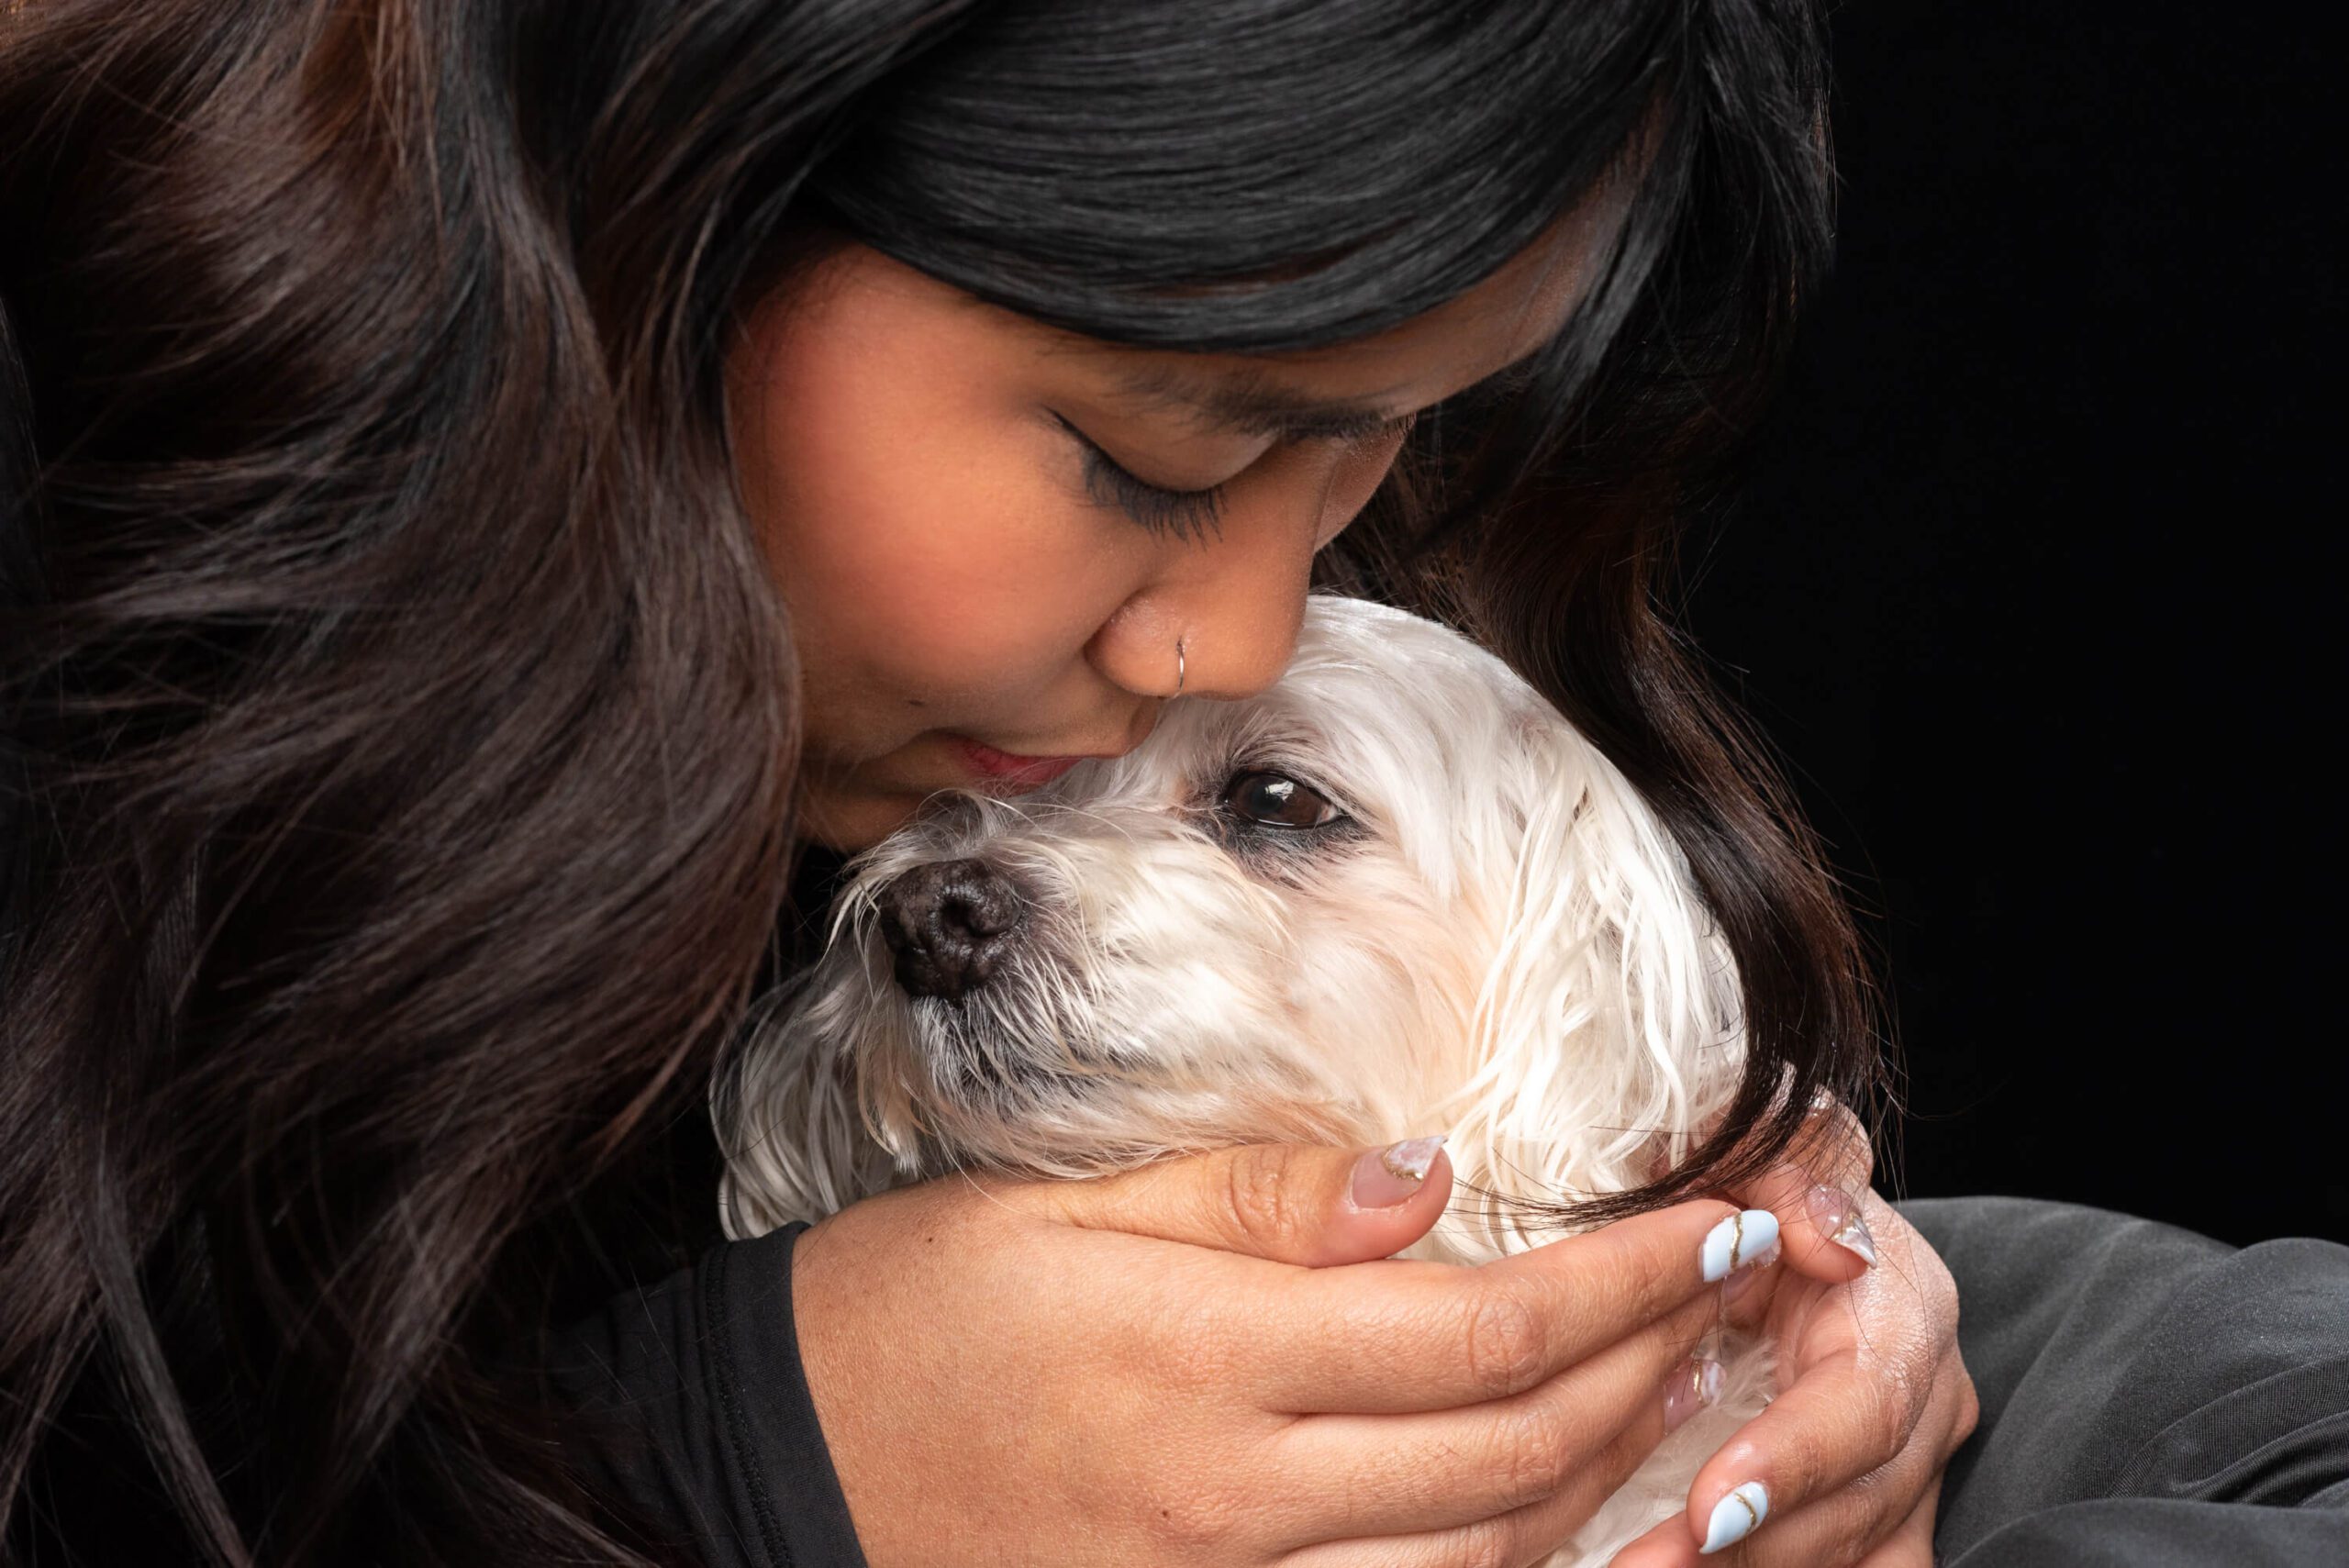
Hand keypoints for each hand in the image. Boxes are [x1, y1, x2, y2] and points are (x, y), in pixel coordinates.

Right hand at [790, 1141, 1785, 1566]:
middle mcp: (1236, 1497)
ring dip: (1604, 1480)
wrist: (780, 1470)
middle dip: (1652, 1369)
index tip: (1720, 1224)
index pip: (1481, 1326)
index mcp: (1208, 1359)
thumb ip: (1258, 1198)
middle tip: (1735, 1294)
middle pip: (1512, 1452)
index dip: (1627, 1280)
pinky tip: (1548, 1509)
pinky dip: (1495, 1565)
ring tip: (1677, 1391)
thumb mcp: (1062, 1208)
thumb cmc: (913, 1312)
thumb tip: (1438, 1179)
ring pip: (1479, 1558)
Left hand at [1611, 1108, 1979, 1566]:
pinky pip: (1859, 1564)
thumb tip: (1831, 1239)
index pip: (1865, 1404)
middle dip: (1756, 1547)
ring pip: (1858, 1548)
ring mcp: (1908, 1459)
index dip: (1793, 1460)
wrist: (1746, 1220)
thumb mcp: (1748, 1139)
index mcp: (1901, 1302)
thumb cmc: (1737, 1178)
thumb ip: (1791, 1158)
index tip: (1710, 1506)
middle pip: (1860, 1498)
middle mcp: (1924, 1391)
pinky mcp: (1877, 1506)